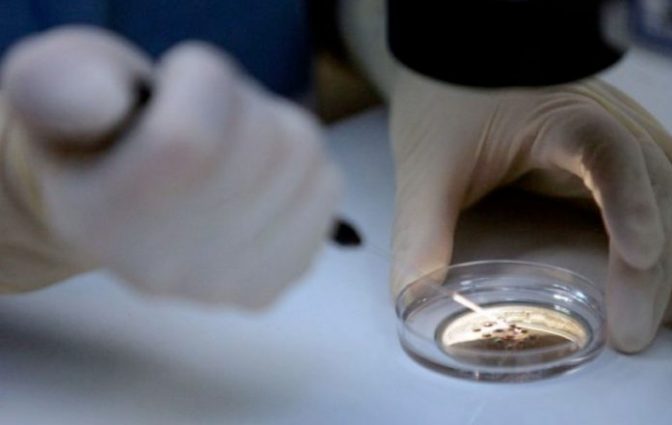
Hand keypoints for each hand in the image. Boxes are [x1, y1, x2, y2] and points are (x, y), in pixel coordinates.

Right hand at [0, 27, 340, 308]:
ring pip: (305, 158)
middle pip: (265, 144)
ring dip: (277, 129)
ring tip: (231, 144)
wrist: (121, 209)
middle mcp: (161, 270)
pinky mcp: (271, 285)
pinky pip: (327, 191)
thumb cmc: (101, 134)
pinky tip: (257, 180)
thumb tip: (104, 99)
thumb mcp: (59, 85)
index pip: (191, 137)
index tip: (175, 82)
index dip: (199, 81)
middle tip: (208, 115)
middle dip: (243, 103)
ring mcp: (222, 287)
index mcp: (102, 216)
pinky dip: (302, 167)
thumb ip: (67, 82)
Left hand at [390, 67, 671, 351]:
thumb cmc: (448, 101)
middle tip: (630, 334)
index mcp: (557, 116)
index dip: (629, 200)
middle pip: (657, 185)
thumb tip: (413, 301)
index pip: (608, 149)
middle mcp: (608, 122)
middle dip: (656, 265)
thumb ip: (421, 231)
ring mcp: (625, 136)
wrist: (463, 60)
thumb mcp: (427, 167)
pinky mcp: (625, 157)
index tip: (640, 255)